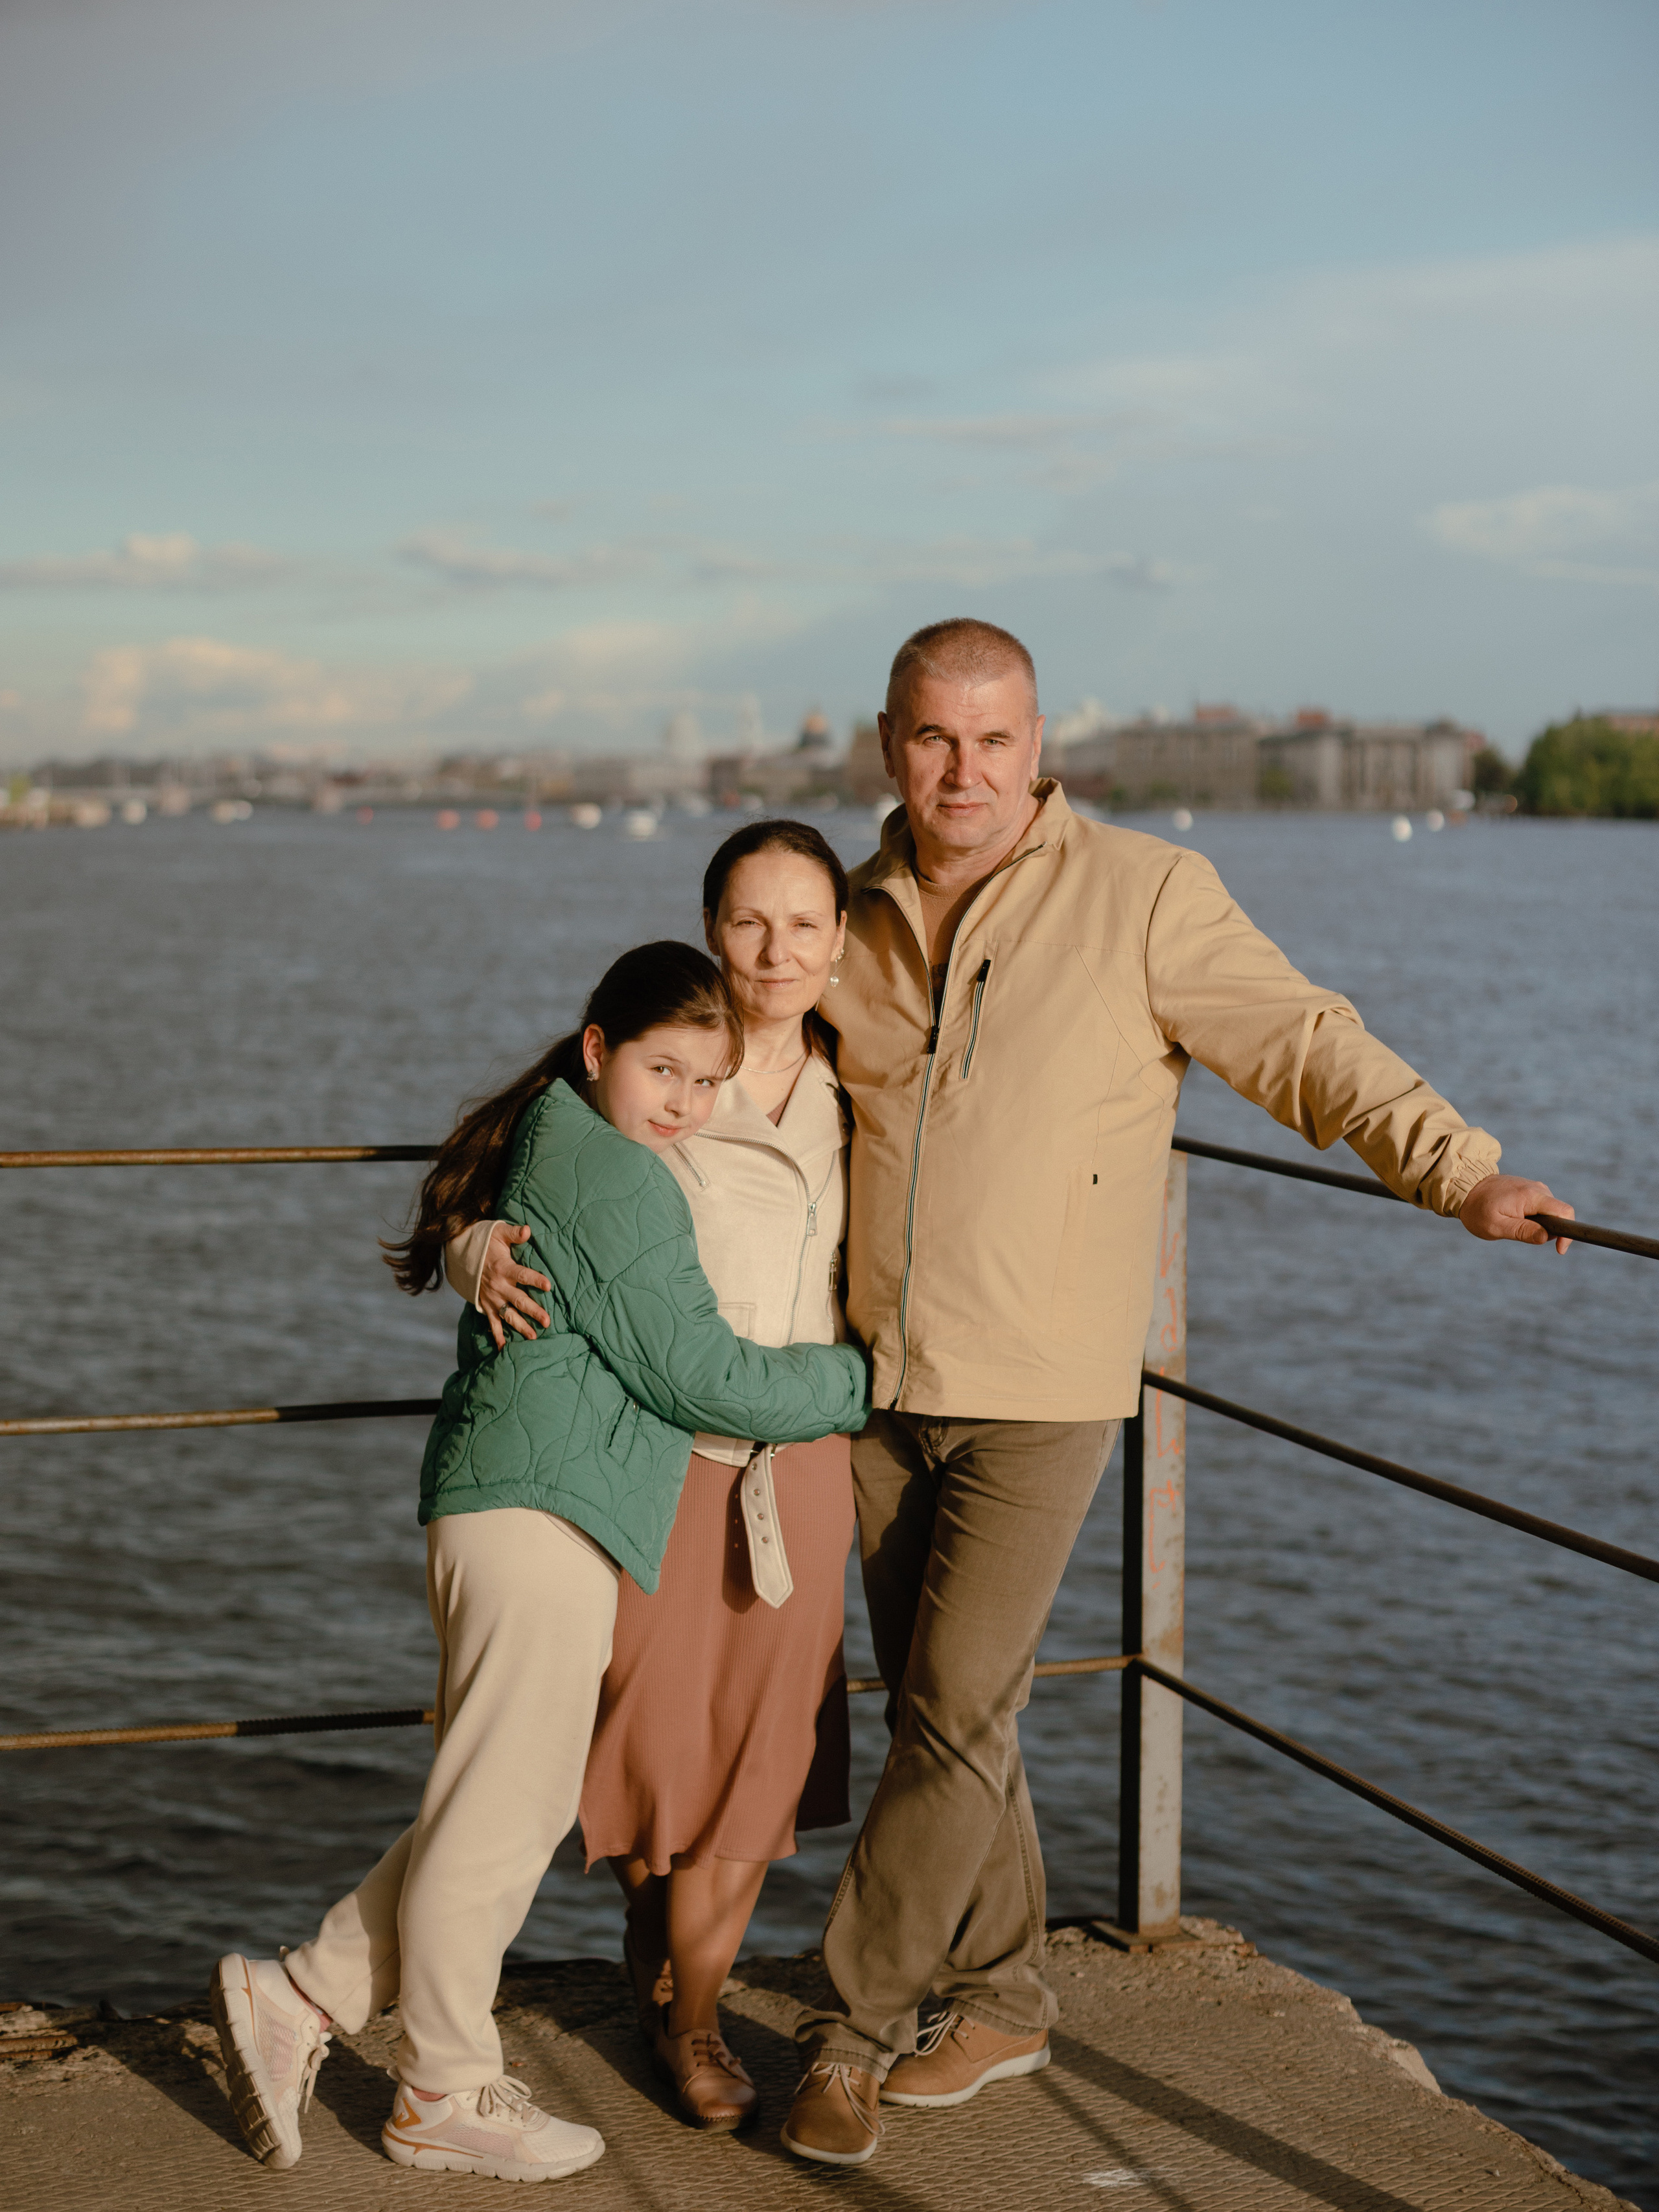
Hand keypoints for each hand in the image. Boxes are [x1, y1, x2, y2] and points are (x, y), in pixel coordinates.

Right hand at [479, 1223, 551, 1348]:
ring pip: (508, 1315)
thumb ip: (514, 1233)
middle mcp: (498, 1286)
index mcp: (504, 1268)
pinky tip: (504, 1349)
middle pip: (519, 1300)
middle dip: (533, 1311)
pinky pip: (493, 1323)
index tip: (549, 1286)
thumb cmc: (486, 1242)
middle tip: (547, 1321)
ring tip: (534, 1337)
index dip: (535, 1280)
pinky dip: (498, 1336)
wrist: (462, 1254)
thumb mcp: (498, 1232)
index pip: (523, 1274)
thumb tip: (527, 1229)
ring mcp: (492, 1298)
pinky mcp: (486, 1306)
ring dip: (521, 1326)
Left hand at [1459, 1174, 1574, 1255]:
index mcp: (1531, 1196)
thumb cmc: (1478, 1209)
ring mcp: (1534, 1187)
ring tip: (1512, 1225)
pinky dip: (1534, 1218)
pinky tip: (1514, 1218)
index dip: (1567, 1232)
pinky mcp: (1529, 1190)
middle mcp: (1537, 1188)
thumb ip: (1522, 1231)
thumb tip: (1546, 1237)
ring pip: (1549, 1212)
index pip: (1564, 1212)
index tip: (1559, 1249)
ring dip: (1539, 1224)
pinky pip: (1541, 1207)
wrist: (1465, 1187)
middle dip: (1549, 1230)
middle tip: (1520, 1234)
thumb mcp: (1496, 1226)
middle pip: (1558, 1213)